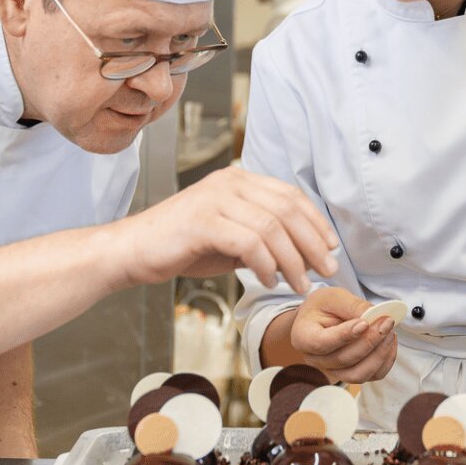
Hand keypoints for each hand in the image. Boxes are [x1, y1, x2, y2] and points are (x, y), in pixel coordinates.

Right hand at [119, 166, 336, 292]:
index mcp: (239, 179)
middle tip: (327, 270)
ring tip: (299, 284)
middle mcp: (230, 181)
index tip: (332, 248)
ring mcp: (215, 198)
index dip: (316, 222)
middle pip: (287, 209)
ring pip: (272, 227)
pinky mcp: (203, 221)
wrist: (133, 251)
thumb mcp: (231, 238)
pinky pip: (248, 242)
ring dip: (293, 260)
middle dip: (313, 243)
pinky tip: (268, 281)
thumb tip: (306, 256)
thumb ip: (263, 239)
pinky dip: (265, 265)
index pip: (290, 195)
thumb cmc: (182, 246)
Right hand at [288, 287, 397, 383]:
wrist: (321, 319)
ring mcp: (332, 370)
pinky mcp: (350, 374)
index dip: (344, 336)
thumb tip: (375, 316)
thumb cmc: (323, 306)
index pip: (322, 343)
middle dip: (369, 341)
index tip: (364, 323)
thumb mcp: (333, 297)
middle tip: (386, 322)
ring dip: (379, 355)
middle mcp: (314, 360)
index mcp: (303, 337)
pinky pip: (371, 376)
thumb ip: (352, 305)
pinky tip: (389, 342)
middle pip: (343, 360)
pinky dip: (385, 361)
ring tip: (390, 332)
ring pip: (358, 374)